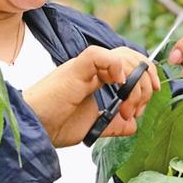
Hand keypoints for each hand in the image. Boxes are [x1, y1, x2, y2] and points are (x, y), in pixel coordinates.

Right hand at [23, 46, 158, 146]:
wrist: (33, 128)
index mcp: (95, 78)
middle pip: (130, 56)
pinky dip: (115, 65)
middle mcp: (91, 69)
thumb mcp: (93, 126)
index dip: (144, 77)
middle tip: (137, 108)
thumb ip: (113, 123)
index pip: (128, 64)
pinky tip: (118, 83)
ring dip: (133, 81)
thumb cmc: (53, 124)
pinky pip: (98, 54)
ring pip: (120, 54)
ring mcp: (83, 67)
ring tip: (127, 106)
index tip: (149, 98)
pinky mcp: (74, 68)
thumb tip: (133, 126)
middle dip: (144, 81)